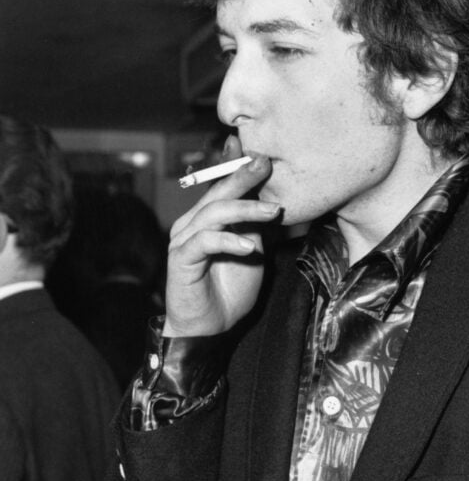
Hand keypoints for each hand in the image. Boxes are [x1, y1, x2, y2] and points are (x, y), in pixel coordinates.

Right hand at [163, 138, 280, 336]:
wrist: (211, 327)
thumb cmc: (230, 289)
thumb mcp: (252, 250)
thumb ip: (256, 225)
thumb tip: (274, 198)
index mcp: (208, 218)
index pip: (223, 186)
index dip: (237, 167)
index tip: (259, 153)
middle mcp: (192, 223)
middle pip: (217, 193)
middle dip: (242, 177)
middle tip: (264, 164)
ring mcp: (184, 240)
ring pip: (213, 214)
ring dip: (245, 209)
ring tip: (273, 211)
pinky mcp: (181, 259)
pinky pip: (204, 242)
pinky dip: (228, 241)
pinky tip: (248, 246)